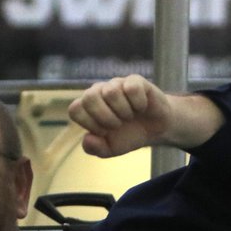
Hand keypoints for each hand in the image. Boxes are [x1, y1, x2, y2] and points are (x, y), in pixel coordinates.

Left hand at [67, 75, 222, 157]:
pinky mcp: (135, 80)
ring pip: (111, 92)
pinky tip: (141, 107)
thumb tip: (87, 138)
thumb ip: (95, 148)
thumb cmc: (129, 136)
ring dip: (123, 111)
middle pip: (89, 97)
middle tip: (118, 125)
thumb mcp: (110, 149)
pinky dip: (139, 104)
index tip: (104, 132)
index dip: (89, 123)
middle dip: (105, 117)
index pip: (75, 109)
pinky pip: (132, 88)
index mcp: (88, 107)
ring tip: (130, 116)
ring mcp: (117, 84)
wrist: (155, 130)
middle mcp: (99, 92)